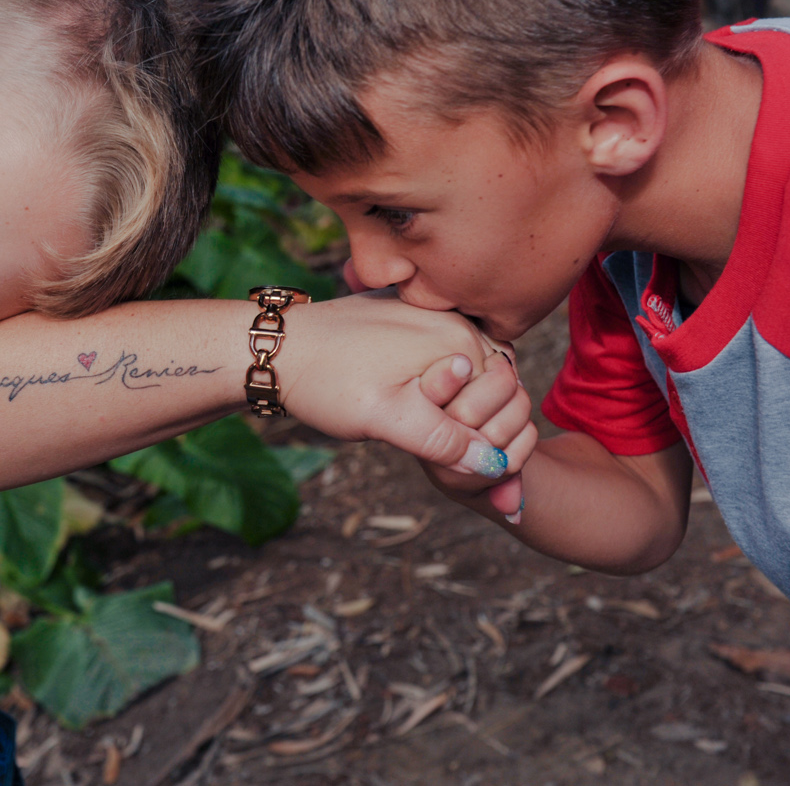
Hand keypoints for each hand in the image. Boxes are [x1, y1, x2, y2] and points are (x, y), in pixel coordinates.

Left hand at [282, 291, 532, 496]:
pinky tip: (422, 417)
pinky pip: (451, 367)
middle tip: (444, 463)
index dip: (488, 445)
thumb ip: (443, 441)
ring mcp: (436, 322)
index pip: (511, 403)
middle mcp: (455, 324)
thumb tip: (494, 465)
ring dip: (464, 418)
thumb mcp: (385, 419)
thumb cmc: (326, 381)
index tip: (454, 467)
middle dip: (481, 432)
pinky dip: (447, 398)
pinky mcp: (416, 329)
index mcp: (459, 340)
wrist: (278, 348)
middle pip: (498, 391)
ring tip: (429, 440)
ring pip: (475, 382)